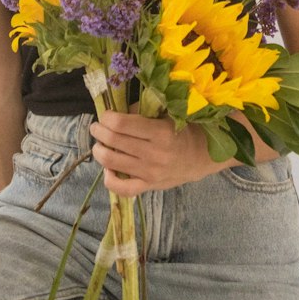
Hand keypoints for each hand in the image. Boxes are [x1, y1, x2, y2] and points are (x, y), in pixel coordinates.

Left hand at [89, 110, 213, 195]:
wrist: (201, 157)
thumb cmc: (182, 131)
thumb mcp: (167, 114)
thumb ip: (142, 111)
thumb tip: (116, 112)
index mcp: (160, 132)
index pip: (121, 124)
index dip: (107, 117)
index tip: (106, 115)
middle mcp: (154, 153)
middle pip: (113, 141)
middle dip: (99, 131)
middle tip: (97, 127)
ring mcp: (150, 173)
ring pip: (112, 162)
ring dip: (99, 151)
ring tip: (100, 144)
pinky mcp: (149, 186)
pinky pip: (122, 188)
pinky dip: (109, 179)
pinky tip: (108, 169)